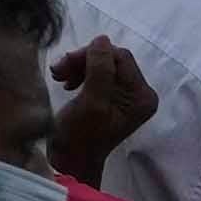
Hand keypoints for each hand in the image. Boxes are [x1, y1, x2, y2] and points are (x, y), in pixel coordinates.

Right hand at [44, 35, 159, 182]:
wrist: (69, 162)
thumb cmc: (80, 136)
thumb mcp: (91, 101)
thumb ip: (100, 69)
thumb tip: (102, 39)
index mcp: (142, 96)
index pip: (121, 57)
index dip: (92, 55)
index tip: (65, 65)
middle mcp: (139, 94)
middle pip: (111, 59)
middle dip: (83, 61)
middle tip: (58, 71)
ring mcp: (125, 96)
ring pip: (101, 64)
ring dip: (78, 66)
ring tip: (58, 76)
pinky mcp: (110, 98)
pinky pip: (96, 74)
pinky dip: (79, 74)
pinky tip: (65, 82)